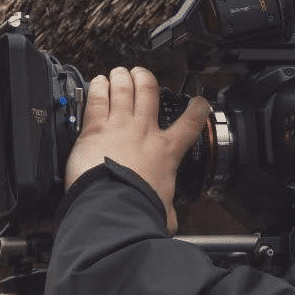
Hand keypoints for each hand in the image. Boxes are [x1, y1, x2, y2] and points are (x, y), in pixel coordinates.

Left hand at [64, 66, 209, 233]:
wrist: (112, 206)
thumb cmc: (137, 209)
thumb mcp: (163, 211)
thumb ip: (166, 211)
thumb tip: (168, 222)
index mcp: (166, 151)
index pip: (190, 123)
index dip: (198, 109)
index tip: (199, 102)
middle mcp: (144, 132)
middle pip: (149, 92)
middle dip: (146, 79)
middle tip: (142, 75)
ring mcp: (119, 125)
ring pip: (124, 88)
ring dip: (122, 77)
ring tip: (120, 73)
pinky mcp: (95, 127)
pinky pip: (98, 98)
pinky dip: (99, 86)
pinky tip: (98, 82)